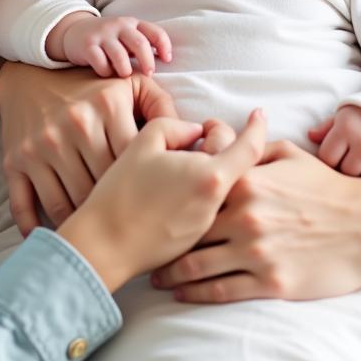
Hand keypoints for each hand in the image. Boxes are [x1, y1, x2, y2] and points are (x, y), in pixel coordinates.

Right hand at [0, 63, 177, 235]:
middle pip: (104, 187)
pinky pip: (28, 207)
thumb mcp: (128, 85)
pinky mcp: (15, 162)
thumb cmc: (88, 89)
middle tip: (130, 228)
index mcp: (106, 106)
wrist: (27, 80)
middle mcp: (73, 126)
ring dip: (86, 223)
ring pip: (70, 203)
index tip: (153, 203)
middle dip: (118, 210)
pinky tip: (62, 235)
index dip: (147, 186)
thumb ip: (163, 107)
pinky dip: (42, 229)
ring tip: (102, 236)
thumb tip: (196, 135)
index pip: (135, 160)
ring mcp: (41, 147)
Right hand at [47, 12, 172, 76]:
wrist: (75, 31)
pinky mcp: (87, 45)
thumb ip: (143, 45)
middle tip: (149, 74)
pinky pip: (100, 63)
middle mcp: (119, 26)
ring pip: (120, 55)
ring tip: (125, 75)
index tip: (167, 60)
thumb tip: (164, 60)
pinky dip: (106, 72)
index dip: (165, 46)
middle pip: (140, 44)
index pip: (155, 31)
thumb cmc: (109, 39)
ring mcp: (102, 34)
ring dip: (126, 70)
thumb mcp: (127, 37)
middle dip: (147, 61)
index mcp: (133, 23)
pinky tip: (106, 73)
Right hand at [59, 110, 266, 292]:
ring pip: (225, 189)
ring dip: (215, 171)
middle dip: (228, 145)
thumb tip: (195, 131)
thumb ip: (176, 127)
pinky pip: (211, 209)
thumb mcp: (145, 142)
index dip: (256, 127)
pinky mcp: (196, 242)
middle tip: (206, 135)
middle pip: (240, 167)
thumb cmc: (122, 191)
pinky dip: (204, 193)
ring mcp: (209, 226)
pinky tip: (179, 188)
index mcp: (211, 176)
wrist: (103, 245)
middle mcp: (218, 204)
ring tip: (190, 162)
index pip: (250, 146)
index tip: (257, 115)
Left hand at [151, 140, 360, 302]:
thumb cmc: (326, 188)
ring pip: (198, 265)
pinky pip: (221, 290)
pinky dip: (195, 293)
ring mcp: (257, 251)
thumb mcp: (289, 154)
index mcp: (247, 181)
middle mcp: (246, 215)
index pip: (194, 188)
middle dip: (165, 240)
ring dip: (172, 272)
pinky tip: (182, 293)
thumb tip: (219, 128)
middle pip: (190, 230)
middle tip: (146, 246)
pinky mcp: (270, 281)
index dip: (172, 197)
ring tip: (156, 275)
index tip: (154, 204)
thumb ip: (250, 147)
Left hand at [309, 105, 360, 176]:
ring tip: (358, 166)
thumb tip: (310, 136)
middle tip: (346, 162)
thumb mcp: (343, 116)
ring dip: (355, 177)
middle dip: (341, 169)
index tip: (333, 157)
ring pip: (357, 180)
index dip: (327, 159)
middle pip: (341, 172)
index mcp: (346, 128)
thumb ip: (326, 128)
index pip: (326, 157)